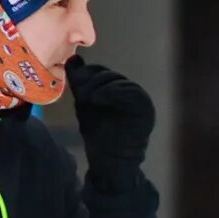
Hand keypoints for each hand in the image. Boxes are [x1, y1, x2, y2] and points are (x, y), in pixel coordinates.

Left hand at [66, 57, 154, 175]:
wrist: (110, 159)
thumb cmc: (98, 133)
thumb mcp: (84, 103)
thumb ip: (80, 82)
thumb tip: (73, 58)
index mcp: (117, 88)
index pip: (101, 71)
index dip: (86, 73)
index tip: (76, 84)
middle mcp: (130, 90)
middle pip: (109, 75)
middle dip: (92, 81)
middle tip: (82, 95)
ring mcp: (140, 98)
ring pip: (118, 81)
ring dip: (99, 87)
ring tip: (88, 99)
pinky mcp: (145, 108)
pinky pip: (130, 92)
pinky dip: (112, 92)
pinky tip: (97, 99)